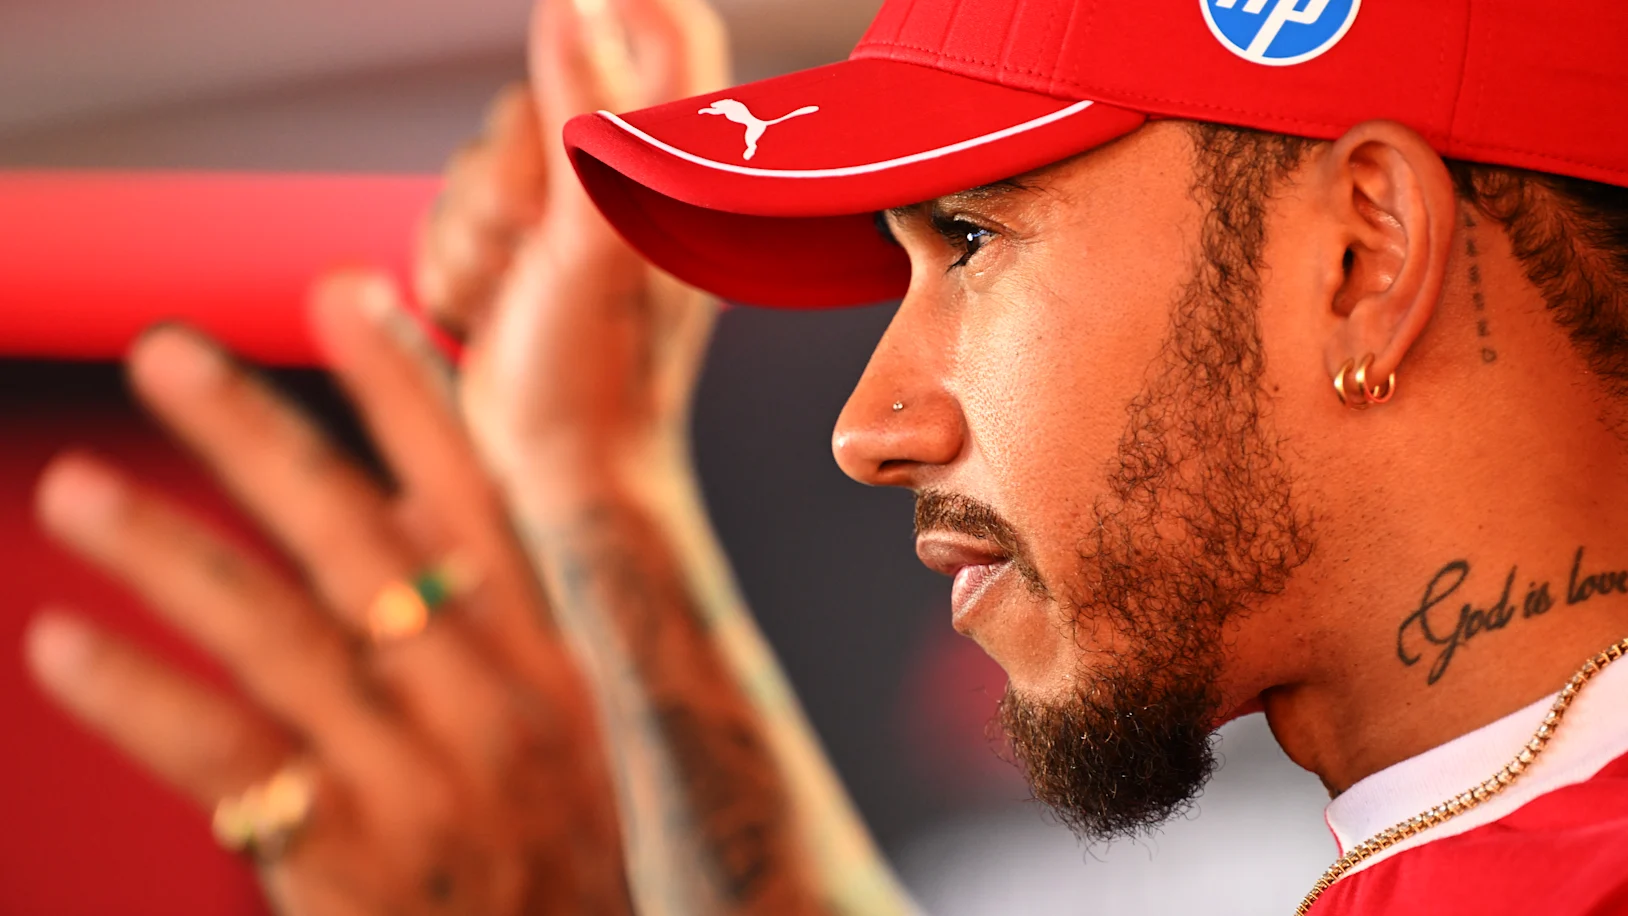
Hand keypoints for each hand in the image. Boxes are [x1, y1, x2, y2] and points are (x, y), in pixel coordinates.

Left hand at [25, 275, 628, 914]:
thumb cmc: (578, 860)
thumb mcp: (579, 731)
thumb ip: (507, 625)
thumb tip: (426, 506)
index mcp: (562, 657)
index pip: (478, 494)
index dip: (405, 391)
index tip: (341, 293)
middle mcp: (499, 700)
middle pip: (358, 539)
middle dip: (258, 435)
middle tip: (168, 353)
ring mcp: (425, 781)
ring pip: (277, 633)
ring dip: (167, 551)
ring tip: (74, 491)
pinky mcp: (354, 863)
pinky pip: (230, 758)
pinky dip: (142, 699)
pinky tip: (65, 647)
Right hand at [415, 0, 727, 482]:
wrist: (560, 468)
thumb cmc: (602, 370)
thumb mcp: (594, 233)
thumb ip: (583, 113)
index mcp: (673, 166)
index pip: (666, 30)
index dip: (618, 9)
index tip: (564, 54)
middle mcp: (622, 182)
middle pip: (523, 107)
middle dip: (500, 183)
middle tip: (529, 247)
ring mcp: (563, 219)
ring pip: (472, 169)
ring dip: (470, 240)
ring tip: (513, 296)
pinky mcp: (514, 255)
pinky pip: (445, 221)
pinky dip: (450, 271)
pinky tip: (491, 313)